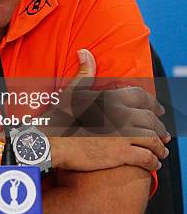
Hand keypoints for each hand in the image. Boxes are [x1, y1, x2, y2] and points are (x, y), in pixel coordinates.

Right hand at [45, 49, 169, 171]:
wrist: (51, 142)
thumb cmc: (58, 117)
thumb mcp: (71, 92)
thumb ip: (84, 73)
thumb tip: (85, 51)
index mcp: (110, 98)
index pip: (141, 97)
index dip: (153, 104)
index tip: (159, 111)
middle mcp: (120, 114)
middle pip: (150, 120)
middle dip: (160, 127)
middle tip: (164, 133)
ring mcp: (122, 134)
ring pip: (152, 139)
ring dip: (160, 146)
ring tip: (162, 150)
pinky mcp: (121, 153)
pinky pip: (146, 156)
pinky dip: (154, 160)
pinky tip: (154, 162)